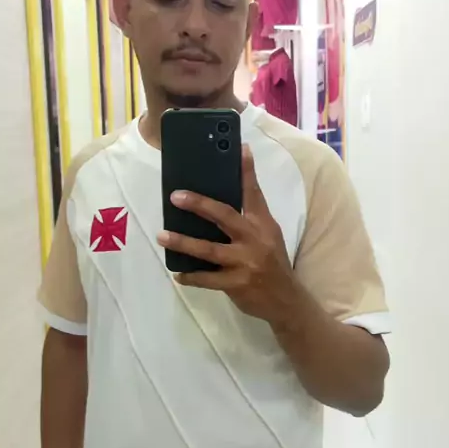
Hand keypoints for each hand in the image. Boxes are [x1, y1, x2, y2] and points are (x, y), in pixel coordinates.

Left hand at [157, 145, 296, 323]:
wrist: (286, 300)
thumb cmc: (272, 262)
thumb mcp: (268, 235)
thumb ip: (250, 216)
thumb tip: (223, 197)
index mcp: (263, 224)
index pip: (254, 193)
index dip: (247, 170)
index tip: (240, 148)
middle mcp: (255, 239)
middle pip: (225, 216)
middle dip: (199, 205)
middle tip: (175, 196)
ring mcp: (246, 262)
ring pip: (209, 250)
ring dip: (183, 243)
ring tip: (162, 236)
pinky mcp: (237, 283)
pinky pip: (208, 279)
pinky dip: (191, 276)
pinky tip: (178, 273)